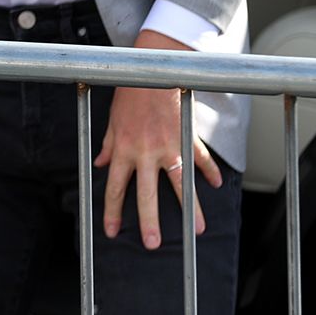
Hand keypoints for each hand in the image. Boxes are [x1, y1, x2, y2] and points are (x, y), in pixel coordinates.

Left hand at [94, 29, 222, 249]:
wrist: (151, 71)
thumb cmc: (129, 94)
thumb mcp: (112, 120)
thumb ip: (107, 145)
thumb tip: (99, 164)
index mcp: (124, 149)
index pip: (115, 186)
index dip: (112, 210)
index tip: (113, 231)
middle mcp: (145, 152)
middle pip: (146, 193)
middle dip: (149, 220)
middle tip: (153, 243)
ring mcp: (169, 146)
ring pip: (180, 183)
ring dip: (190, 208)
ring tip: (198, 230)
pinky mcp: (186, 136)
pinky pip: (200, 158)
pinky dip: (210, 171)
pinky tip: (216, 184)